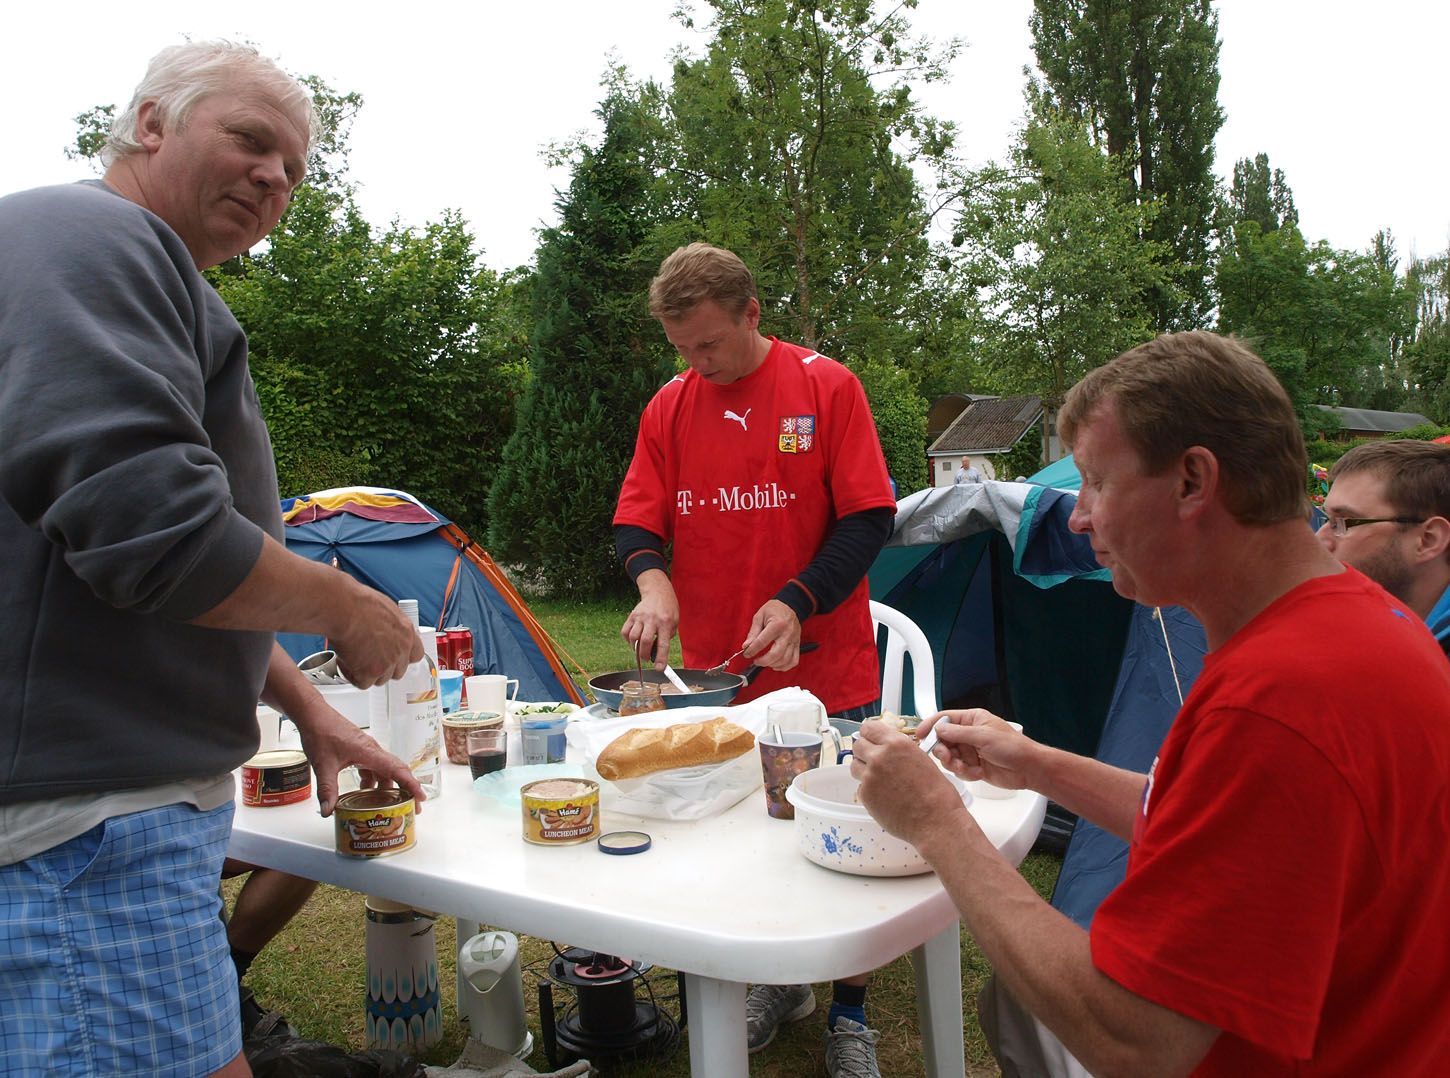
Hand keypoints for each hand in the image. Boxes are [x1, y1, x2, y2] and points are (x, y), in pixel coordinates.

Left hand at [291, 702, 425, 816]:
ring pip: (384, 770)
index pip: (397, 770)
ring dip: (388, 787)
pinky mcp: (359, 751)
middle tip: (411, 807)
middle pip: (396, 771)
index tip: (420, 797)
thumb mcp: (323, 765)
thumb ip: (327, 790)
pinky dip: (373, 781)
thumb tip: (328, 810)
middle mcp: (372, 751)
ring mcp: (367, 750)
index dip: (411, 785)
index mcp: (369, 753)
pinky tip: (365, 790)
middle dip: (406, 790)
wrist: (313, 715)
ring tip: (387, 804)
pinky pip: (373, 768)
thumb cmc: (321, 732)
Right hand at [328, 584, 421, 687]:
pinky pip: (363, 683)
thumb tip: (385, 631)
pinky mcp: (371, 672)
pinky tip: (345, 661)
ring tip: (352, 657)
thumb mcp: (385, 610)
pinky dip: (352, 675)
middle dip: (383, 667)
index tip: (394, 657)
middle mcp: (401, 649)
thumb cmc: (358, 603)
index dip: (403, 658)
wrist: (344, 609)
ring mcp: (387, 663)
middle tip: (368, 658)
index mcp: (407, 632)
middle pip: (398, 671)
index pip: (416, 655)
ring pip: (381, 679)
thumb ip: (390, 626)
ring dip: (367, 672)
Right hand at [621, 569, 678, 667]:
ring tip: (640, 649)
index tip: (659, 669)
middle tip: (646, 659)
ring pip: (633, 637)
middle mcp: (652, 620)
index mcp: (666, 623)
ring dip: (635, 648)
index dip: (661, 658)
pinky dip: (628, 640)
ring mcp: (640, 617)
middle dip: (644, 655)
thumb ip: (666, 637)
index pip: (663, 644)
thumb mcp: (674, 622)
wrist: (658, 591)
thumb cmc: (668, 610)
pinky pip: (625, 632)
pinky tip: (634, 640)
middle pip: (644, 642)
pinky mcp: (632, 615)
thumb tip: (656, 654)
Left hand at [741, 599, 801, 670]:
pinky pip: (794, 660)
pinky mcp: (797, 644)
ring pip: (785, 660)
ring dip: (773, 664)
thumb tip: (747, 646)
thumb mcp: (760, 616)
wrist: (790, 605)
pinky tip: (776, 664)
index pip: (762, 641)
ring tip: (764, 662)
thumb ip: (753, 632)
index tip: (746, 653)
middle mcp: (788, 633)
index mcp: (777, 624)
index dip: (752, 650)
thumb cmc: (774, 609)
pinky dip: (785, 666)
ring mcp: (794, 640)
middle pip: (776, 654)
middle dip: (763, 661)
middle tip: (755, 661)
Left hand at [850, 720, 975, 847]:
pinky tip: (883, 795)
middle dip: (865, 751)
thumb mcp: (920, 758)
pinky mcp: (865, 795)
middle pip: (858, 745)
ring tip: (880, 779)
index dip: (869, 734)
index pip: (869, 728)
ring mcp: (870, 776)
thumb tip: (887, 747)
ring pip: (854, 766)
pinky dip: (868, 789)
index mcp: (896, 743)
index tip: (871, 739)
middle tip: (875, 760)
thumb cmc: (936, 793)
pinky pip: (860, 786)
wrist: (935, 821)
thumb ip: (899, 750)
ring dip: (863, 769)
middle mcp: (879, 757)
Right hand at [917, 709, 1034, 790]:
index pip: (944, 719)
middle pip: (943, 740)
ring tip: (966, 767)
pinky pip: (959, 769)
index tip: (920, 735)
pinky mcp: (973, 766)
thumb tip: (938, 728)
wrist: (1029, 769)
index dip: (930, 726)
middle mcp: (969, 734)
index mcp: (972, 719)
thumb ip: (958, 733)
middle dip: (943, 750)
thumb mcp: (983, 736)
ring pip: (949, 757)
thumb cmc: (1013, 747)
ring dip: (955, 764)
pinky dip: (966, 773)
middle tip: (948, 756)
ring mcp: (971, 750)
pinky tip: (978, 773)